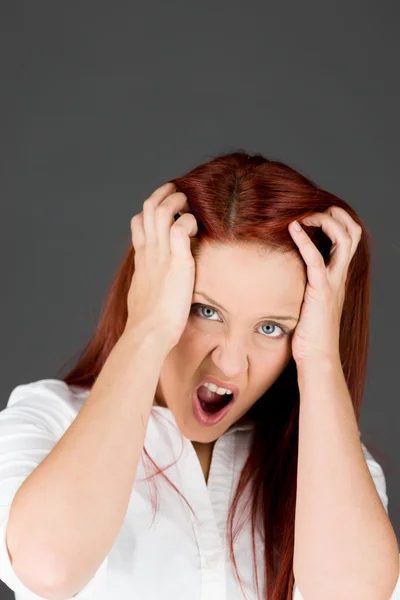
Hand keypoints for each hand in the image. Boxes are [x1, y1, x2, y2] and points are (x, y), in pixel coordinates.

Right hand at [124, 181, 197, 353]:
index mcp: (141, 257)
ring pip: (162, 211)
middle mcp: (148, 251)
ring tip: (190, 204)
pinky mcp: (177, 262)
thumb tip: (156, 280)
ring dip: (177, 202)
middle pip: (148, 208)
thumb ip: (151, 279)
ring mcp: (160, 255)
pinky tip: (196, 227)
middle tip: (180, 193)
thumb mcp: (145, 292)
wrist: (149, 332)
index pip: (139, 221)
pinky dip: (188, 221)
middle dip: (164, 195)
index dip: (152, 208)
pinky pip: (180, 228)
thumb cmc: (149, 320)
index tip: (168, 207)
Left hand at [288, 206, 362, 367]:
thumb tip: (284, 271)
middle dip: (336, 213)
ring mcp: (333, 282)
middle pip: (353, 232)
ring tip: (303, 215)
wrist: (316, 356)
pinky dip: (305, 240)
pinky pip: (316, 259)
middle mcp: (340, 275)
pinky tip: (292, 228)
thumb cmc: (309, 332)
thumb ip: (304, 284)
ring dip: (324, 220)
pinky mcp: (321, 291)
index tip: (312, 214)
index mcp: (338, 276)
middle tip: (311, 210)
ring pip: (344, 239)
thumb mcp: (308, 300)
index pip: (348, 238)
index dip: (336, 220)